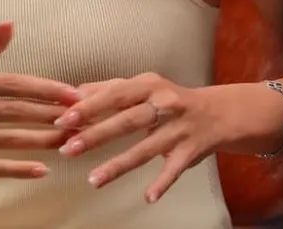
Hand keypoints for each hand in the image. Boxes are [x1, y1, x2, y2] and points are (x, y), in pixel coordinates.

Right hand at [0, 22, 79, 178]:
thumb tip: (9, 23)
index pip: (10, 84)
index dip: (43, 88)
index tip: (73, 93)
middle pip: (12, 111)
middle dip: (48, 114)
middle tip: (79, 117)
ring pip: (8, 140)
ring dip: (42, 140)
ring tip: (71, 139)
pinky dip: (19, 170)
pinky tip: (44, 170)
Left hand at [52, 73, 226, 203]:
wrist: (218, 113)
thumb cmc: (169, 99)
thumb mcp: (142, 87)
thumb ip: (108, 89)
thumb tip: (72, 93)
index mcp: (148, 85)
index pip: (114, 94)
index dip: (89, 106)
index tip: (63, 118)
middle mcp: (164, 104)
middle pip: (127, 121)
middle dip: (96, 135)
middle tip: (68, 148)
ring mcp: (178, 129)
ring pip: (145, 149)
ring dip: (118, 165)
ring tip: (93, 180)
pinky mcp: (191, 151)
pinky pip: (174, 169)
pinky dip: (163, 183)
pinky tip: (148, 197)